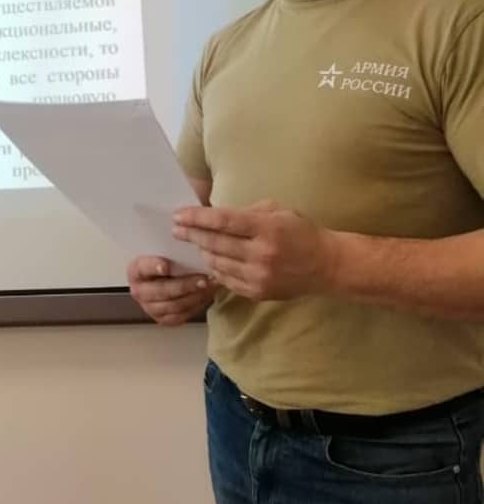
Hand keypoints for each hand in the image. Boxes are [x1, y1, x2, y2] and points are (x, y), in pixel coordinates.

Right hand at [127, 256, 215, 325]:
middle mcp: (139, 291)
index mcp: (136, 271)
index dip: (154, 267)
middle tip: (203, 279)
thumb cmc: (166, 262)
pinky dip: (196, 306)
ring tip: (209, 287)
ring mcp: (149, 307)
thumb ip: (171, 252)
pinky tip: (206, 295)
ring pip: (173, 305)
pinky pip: (180, 316)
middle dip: (184, 285)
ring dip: (194, 296)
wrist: (164, 280)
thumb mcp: (164, 253)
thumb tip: (188, 245)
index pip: (143, 268)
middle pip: (161, 290)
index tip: (166, 266)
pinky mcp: (162, 319)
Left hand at [171, 200, 342, 300]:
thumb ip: (247, 212)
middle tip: (176, 229)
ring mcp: (259, 276)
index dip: (197, 217)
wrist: (327, 266)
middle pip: (215, 243)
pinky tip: (212, 260)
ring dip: (203, 252)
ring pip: (217, 263)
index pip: (223, 221)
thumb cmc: (301, 232)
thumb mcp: (278, 212)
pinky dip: (216, 268)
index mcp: (267, 228)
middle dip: (191, 234)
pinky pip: (226, 279)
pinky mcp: (258, 292)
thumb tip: (214, 215)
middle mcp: (261, 254)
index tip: (178, 214)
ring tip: (195, 243)